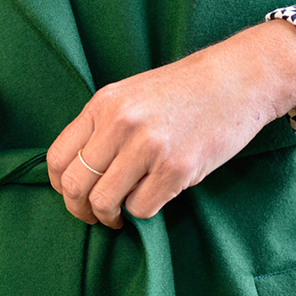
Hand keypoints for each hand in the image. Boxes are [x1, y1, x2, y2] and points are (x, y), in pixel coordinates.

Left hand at [46, 20, 295, 227]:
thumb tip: (77, 173)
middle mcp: (120, 123)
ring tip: (122, 214)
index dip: (60, 187)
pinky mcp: (176, 168)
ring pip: (104, 202)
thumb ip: (101, 128)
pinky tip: (153, 199)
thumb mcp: (131, 95)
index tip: (75, 195)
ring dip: (110, 217)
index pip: (57, 158)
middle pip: (75, 186)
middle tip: (96, 215)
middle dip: (81, 210)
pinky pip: (141, 209)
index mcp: (103, 105)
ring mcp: (148, 146)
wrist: (238, 79)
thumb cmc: (184, 91)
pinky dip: (142, 212)